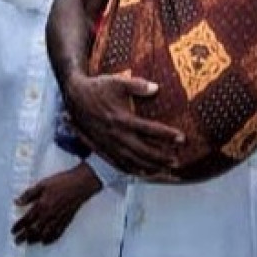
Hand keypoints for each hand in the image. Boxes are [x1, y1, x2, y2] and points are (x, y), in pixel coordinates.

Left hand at [12, 163, 101, 244]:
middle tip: (17, 241)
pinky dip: (50, 239)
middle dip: (24, 236)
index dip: (19, 226)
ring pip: (44, 234)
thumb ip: (29, 194)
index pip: (27, 219)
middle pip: (34, 229)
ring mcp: (58, 219)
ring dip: (35, 239)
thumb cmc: (62, 182)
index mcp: (42, 205)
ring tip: (29, 242)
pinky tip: (46, 242)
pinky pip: (57, 233)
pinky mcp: (67, 220)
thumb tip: (17, 202)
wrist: (81, 183)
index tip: (13, 231)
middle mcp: (49, 215)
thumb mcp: (42, 184)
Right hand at [62, 73, 183, 175]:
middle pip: (144, 151)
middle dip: (162, 157)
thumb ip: (138, 86)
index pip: (150, 130)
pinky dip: (133, 170)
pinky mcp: (103, 149)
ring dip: (150, 167)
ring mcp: (109, 144)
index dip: (167, 135)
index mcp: (123, 119)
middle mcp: (117, 135)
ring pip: (132, 161)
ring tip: (165, 171)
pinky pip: (119, 164)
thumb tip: (156, 88)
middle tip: (177, 161)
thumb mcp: (118, 82)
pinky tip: (144, 174)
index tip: (181, 138)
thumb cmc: (98, 88)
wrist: (74, 98)